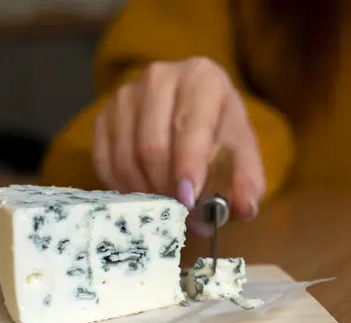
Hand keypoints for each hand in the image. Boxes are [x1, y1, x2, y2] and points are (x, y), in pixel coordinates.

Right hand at [93, 57, 264, 234]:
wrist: (189, 110)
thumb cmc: (218, 131)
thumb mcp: (241, 151)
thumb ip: (248, 180)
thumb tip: (245, 209)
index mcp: (201, 78)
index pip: (190, 125)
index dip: (188, 165)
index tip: (188, 200)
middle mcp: (158, 78)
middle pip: (152, 146)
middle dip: (166, 189)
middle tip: (180, 215)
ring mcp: (124, 96)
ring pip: (126, 158)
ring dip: (146, 194)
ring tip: (165, 209)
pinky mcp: (102, 117)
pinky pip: (105, 163)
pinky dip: (124, 189)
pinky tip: (143, 196)